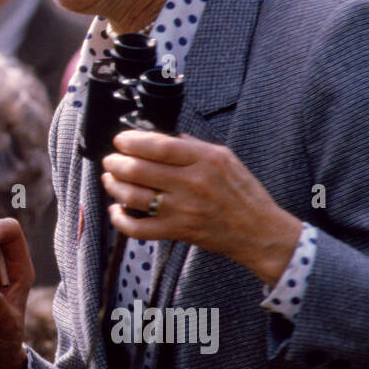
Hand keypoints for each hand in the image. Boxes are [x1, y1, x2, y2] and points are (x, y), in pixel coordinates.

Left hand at [101, 130, 301, 285]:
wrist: (259, 231)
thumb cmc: (243, 192)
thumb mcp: (225, 157)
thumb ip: (192, 145)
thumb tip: (160, 136)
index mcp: (205, 160)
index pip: (158, 146)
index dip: (132, 142)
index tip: (121, 140)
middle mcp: (191, 183)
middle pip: (138, 170)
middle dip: (116, 162)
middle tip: (111, 160)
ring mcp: (182, 209)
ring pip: (132, 196)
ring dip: (113, 185)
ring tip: (109, 178)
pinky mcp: (177, 231)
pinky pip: (138, 228)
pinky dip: (120, 220)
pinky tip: (115, 210)